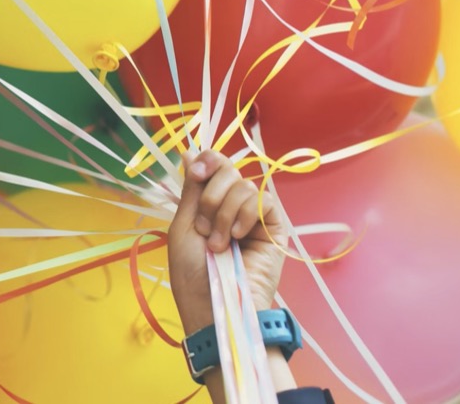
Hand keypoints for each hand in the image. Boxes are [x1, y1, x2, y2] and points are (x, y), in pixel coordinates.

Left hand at [168, 150, 287, 333]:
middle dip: (210, 196)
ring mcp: (254, 217)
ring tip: (218, 244)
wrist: (214, 305)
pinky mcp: (275, 228)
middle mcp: (233, 206)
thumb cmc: (193, 273)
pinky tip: (238, 236)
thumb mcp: (184, 226)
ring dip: (223, 213)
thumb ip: (192, 189)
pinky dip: (245, 214)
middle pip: (229, 169)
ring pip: (244, 184)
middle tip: (203, 227)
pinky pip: (263, 200)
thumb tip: (189, 152)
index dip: (207, 161)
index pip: (215, 166)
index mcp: (209, 204)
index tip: (196, 172)